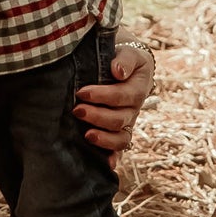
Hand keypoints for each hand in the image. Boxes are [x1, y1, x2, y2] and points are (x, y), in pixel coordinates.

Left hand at [75, 41, 153, 163]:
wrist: (122, 64)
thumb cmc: (122, 57)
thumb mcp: (128, 51)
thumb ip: (125, 59)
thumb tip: (117, 72)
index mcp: (138, 87)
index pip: (123, 96)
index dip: (103, 96)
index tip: (81, 92)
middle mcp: (134, 109)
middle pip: (120, 119)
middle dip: (97, 117)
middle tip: (77, 110)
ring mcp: (127, 123)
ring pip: (121, 138)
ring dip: (104, 139)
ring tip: (86, 135)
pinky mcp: (118, 132)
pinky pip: (120, 149)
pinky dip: (114, 158)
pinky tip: (107, 165)